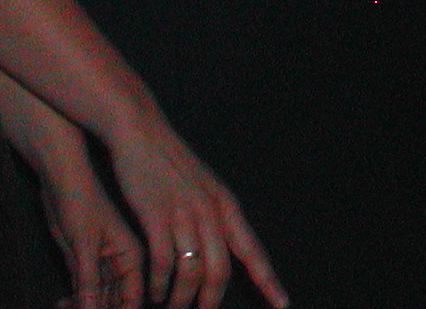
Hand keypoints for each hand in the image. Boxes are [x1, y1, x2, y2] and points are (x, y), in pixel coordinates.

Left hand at [38, 163, 143, 308]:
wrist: (61, 180)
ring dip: (80, 307)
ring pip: (95, 300)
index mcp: (132, 258)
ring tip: (61, 307)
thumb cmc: (80, 204)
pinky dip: (71, 301)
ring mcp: (100, 265)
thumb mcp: (84, 245)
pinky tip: (59, 304)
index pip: (133, 300)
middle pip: (114, 303)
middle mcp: (120, 265)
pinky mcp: (81, 263)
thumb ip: (88, 283)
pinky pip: (80, 292)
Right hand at [106, 120, 286, 308]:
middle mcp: (212, 211)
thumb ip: (216, 217)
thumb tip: (225, 248)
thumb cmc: (172, 165)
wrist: (143, 133)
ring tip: (172, 307)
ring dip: (182, 298)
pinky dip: (159, 284)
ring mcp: (185, 213)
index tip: (282, 304)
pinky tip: (153, 293)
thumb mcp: (205, 189)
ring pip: (193, 271)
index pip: (253, 250)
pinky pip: (164, 262)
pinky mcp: (157, 215)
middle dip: (211, 300)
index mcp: (227, 206)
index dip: (268, 280)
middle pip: (221, 269)